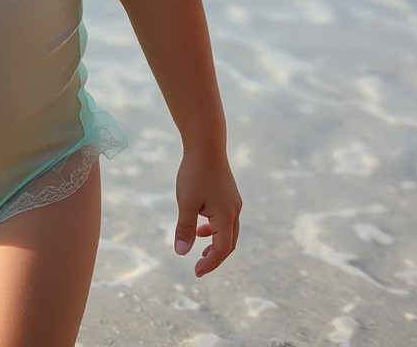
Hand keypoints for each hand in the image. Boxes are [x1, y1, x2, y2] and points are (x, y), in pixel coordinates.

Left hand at [173, 151, 240, 276]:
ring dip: (215, 241)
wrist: (206, 144)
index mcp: (226, 216)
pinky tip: (201, 224)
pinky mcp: (230, 194)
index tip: (196, 272)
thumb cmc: (194, 173)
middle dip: (214, 256)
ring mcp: (234, 202)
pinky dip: (215, 227)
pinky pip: (226, 219)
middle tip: (199, 265)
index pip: (222, 249)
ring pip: (228, 231)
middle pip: (229, 243)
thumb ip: (185, 228)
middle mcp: (234, 211)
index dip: (210, 263)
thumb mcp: (185, 202)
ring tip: (198, 245)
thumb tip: (182, 253)